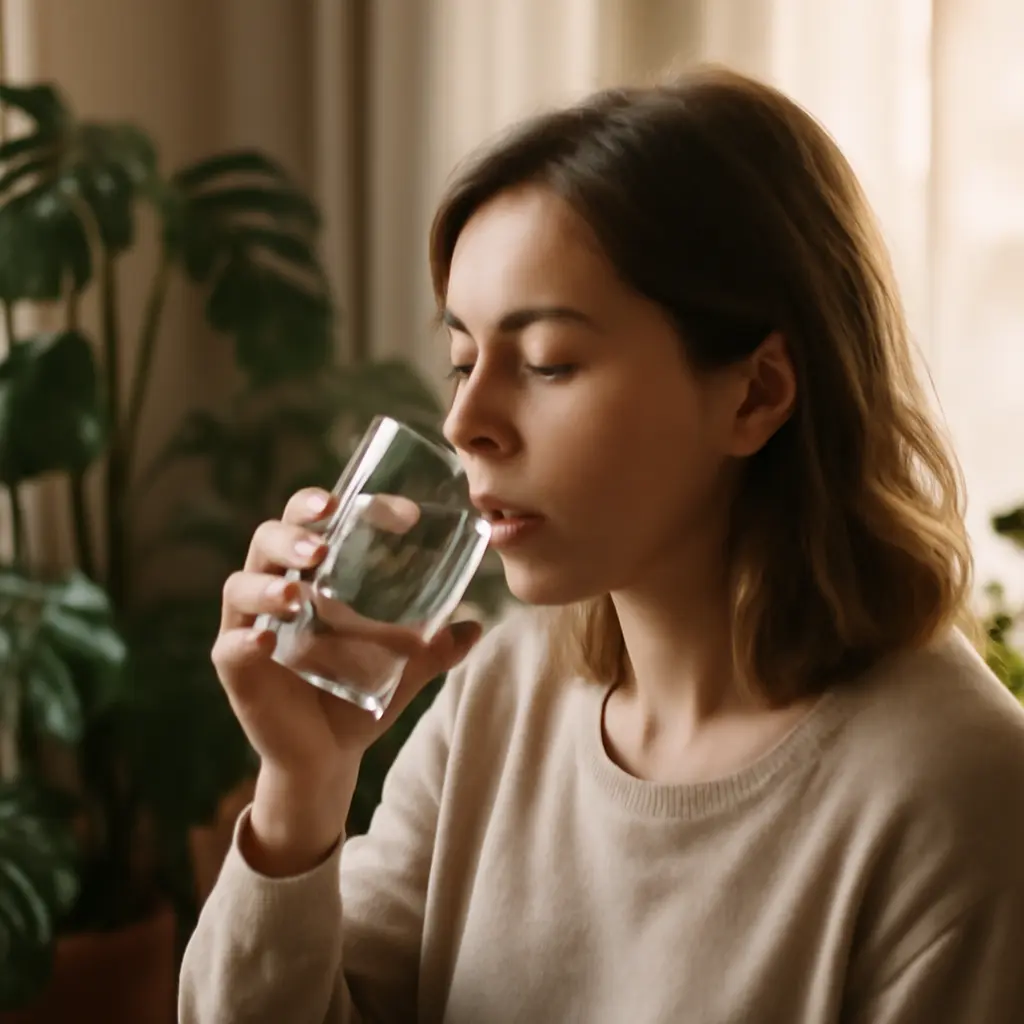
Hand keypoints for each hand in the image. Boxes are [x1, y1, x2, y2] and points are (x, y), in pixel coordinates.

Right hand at [212, 487, 480, 871]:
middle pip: (269, 539)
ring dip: (268, 585)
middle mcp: (276, 591)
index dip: (336, 504)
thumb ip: (436, 646)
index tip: (395, 511)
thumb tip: (475, 627)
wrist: (330, 757)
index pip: (313, 520)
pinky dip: (244, 639)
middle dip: (293, 533)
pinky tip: (263, 640)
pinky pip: (230, 646)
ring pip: (242, 586)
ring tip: (297, 595)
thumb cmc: (359, 696)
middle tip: (322, 543)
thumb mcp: (404, 667)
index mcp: (311, 575)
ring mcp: (251, 627)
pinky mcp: (237, 670)